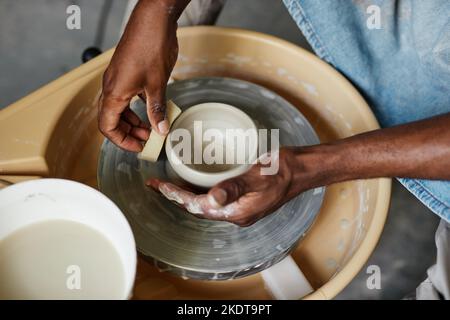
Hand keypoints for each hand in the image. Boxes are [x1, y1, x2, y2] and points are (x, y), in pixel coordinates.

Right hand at [98, 0, 187, 151]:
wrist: (153, 20)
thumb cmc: (150, 47)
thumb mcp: (157, 84)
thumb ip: (157, 109)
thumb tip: (160, 129)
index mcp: (114, 92)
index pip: (107, 126)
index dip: (121, 141)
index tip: (138, 147)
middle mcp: (111, 87)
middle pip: (112, 119)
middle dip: (128, 132)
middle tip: (147, 139)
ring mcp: (118, 79)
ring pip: (119, 108)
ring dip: (133, 120)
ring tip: (151, 127)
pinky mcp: (126, 72)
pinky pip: (126, 96)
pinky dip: (136, 107)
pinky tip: (151, 109)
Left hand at [146, 148, 321, 225]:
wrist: (300, 171)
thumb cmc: (281, 171)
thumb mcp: (257, 177)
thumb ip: (234, 188)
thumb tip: (212, 198)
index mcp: (236, 211)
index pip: (197, 205)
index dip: (175, 195)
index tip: (157, 185)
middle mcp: (235, 213)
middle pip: (197, 208)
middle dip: (174, 196)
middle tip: (154, 185)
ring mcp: (239, 207)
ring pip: (204, 204)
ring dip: (185, 195)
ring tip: (166, 185)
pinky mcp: (242, 199)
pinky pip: (214, 199)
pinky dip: (199, 192)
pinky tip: (193, 183)